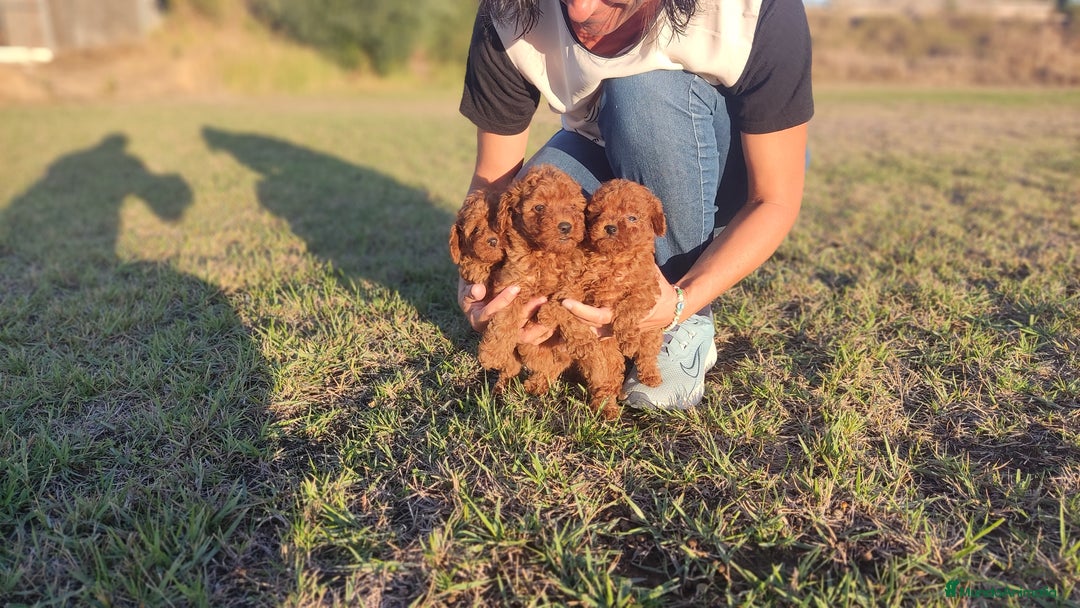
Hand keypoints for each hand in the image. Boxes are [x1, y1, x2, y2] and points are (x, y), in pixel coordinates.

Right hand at [458, 278, 554, 344]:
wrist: (477, 293)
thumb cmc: (471, 287)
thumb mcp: (465, 287)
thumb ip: (470, 291)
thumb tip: (478, 290)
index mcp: (478, 320)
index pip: (491, 313)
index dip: (503, 301)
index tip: (516, 287)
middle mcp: (494, 331)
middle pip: (512, 328)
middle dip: (527, 313)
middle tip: (542, 297)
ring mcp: (507, 334)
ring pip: (525, 336)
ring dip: (539, 324)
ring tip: (551, 308)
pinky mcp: (519, 333)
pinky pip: (533, 338)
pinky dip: (544, 332)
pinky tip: (555, 320)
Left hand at [561, 265, 678, 334]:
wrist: (672, 308)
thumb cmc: (659, 287)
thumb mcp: (649, 273)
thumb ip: (634, 263)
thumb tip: (621, 244)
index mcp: (625, 313)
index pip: (598, 316)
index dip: (581, 310)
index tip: (565, 301)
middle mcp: (618, 326)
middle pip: (588, 326)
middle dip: (570, 316)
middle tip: (552, 304)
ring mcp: (615, 332)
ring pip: (589, 332)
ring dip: (573, 324)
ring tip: (555, 312)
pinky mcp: (613, 332)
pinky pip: (594, 334)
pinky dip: (581, 329)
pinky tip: (564, 322)